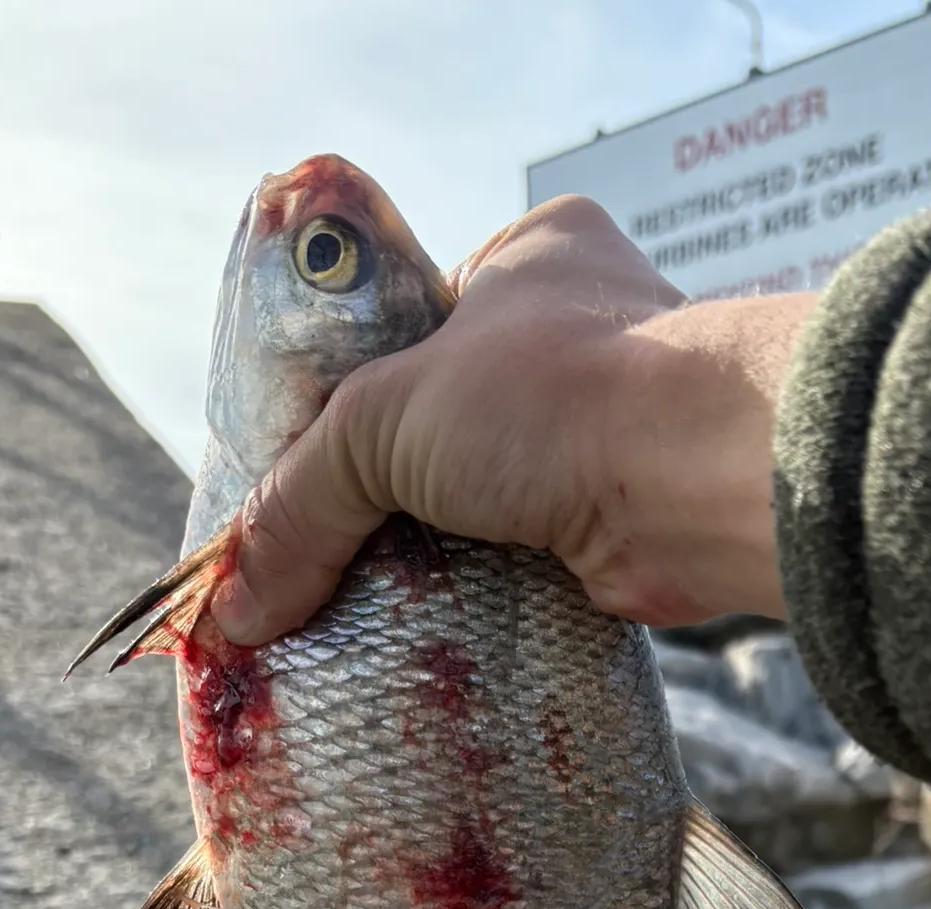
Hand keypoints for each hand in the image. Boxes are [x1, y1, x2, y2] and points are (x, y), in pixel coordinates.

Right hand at [213, 194, 817, 645]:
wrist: (698, 483)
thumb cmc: (549, 397)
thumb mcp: (387, 420)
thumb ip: (301, 502)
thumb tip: (232, 610)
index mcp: (529, 257)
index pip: (412, 326)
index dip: (353, 394)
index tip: (306, 463)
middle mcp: (580, 333)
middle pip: (448, 418)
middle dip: (394, 484)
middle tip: (327, 546)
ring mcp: (611, 426)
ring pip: (490, 493)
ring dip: (439, 546)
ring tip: (365, 598)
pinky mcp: (624, 514)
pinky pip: (529, 555)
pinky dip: (484, 592)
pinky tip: (431, 628)